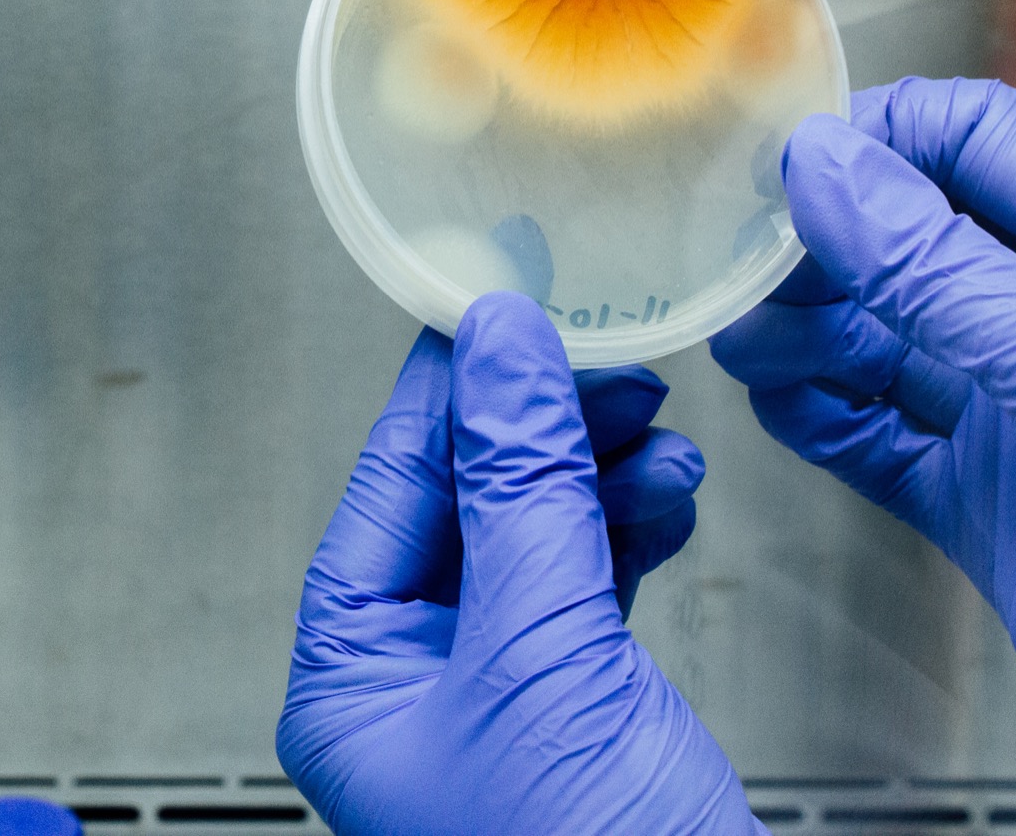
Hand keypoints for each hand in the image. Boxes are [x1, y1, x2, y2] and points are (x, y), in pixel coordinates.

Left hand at [278, 293, 755, 835]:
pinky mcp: (576, 710)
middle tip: (596, 351)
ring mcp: (495, 695)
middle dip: (536, 426)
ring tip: (649, 419)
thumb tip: (497, 351)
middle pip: (463, 503)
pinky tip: (666, 490)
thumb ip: (520, 492)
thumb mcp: (542, 658)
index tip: (491, 304)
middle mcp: (410, 682)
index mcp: (350, 676)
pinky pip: (589, 585)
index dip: (444, 393)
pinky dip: (630, 529)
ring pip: (535, 537)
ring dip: (595, 471)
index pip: (384, 492)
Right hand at [712, 76, 1015, 703]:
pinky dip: (814, 420)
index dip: (874, 134)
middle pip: (899, 237)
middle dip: (811, 250)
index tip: (778, 168)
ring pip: (872, 339)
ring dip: (796, 338)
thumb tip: (820, 161)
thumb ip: (930, 263)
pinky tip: (784, 410)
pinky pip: (869, 437)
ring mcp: (1005, 406)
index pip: (968, 135)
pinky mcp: (974, 495)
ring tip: (748, 350)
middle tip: (743, 274)